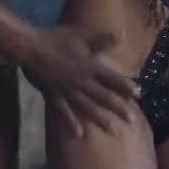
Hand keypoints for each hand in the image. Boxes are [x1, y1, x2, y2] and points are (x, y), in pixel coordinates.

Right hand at [17, 25, 137, 137]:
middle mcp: (81, 81)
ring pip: (87, 107)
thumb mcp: (81, 36)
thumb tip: (121, 35)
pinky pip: (64, 112)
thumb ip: (101, 39)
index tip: (138, 94)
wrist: (30, 47)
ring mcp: (67, 91)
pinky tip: (79, 133)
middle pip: (103, 96)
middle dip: (118, 108)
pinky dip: (71, 123)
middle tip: (132, 120)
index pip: (111, 78)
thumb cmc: (56, 39)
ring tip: (113, 130)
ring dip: (100, 119)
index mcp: (89, 66)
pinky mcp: (54, 96)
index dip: (125, 86)